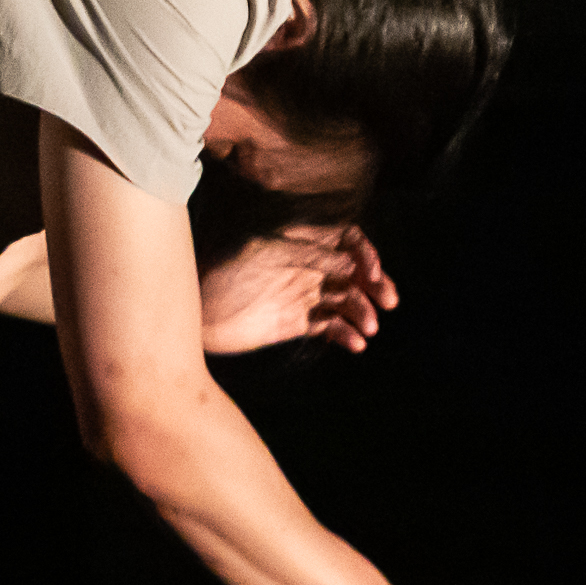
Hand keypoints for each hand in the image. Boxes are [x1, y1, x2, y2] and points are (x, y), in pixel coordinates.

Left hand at [198, 225, 396, 355]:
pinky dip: (347, 335)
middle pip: (355, 272)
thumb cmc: (221, 275)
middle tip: (388, 300)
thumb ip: (302, 252)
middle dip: (375, 284)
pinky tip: (355, 344)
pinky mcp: (302, 323)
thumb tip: (347, 262)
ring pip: (348, 301)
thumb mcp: (258, 252)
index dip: (365, 253)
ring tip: (368, 328)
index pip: (346, 240)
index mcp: (302, 242)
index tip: (370, 271)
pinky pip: (333, 328)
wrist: (197, 316)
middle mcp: (309, 266)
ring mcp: (307, 294)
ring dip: (363, 312)